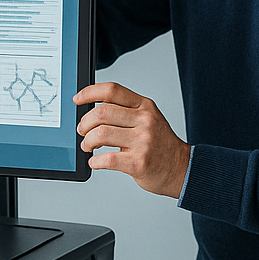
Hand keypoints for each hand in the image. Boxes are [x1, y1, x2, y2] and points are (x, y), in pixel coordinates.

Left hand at [73, 82, 190, 198]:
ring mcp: (143, 142)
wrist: (181, 169)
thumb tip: (91, 110)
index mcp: (144, 106)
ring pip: (101, 134)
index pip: (112, 90)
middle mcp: (145, 120)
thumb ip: (124, 111)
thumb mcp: (148, 118)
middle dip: (84, 122)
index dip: (89, 92)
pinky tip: (95, 161)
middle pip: (101, 112)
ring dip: (87, 141)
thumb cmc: (160, 144)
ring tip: (88, 145)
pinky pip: (107, 159)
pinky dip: (95, 161)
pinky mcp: (139, 163)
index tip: (77, 99)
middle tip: (82, 130)